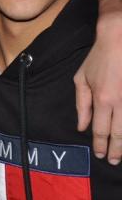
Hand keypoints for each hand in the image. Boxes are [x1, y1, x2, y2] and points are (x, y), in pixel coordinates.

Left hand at [74, 13, 121, 163]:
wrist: (119, 38)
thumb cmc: (98, 58)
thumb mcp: (81, 79)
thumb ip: (82, 104)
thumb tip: (81, 126)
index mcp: (102, 99)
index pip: (101, 130)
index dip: (101, 144)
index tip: (101, 154)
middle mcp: (120, 102)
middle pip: (119, 134)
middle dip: (116, 150)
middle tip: (113, 161)